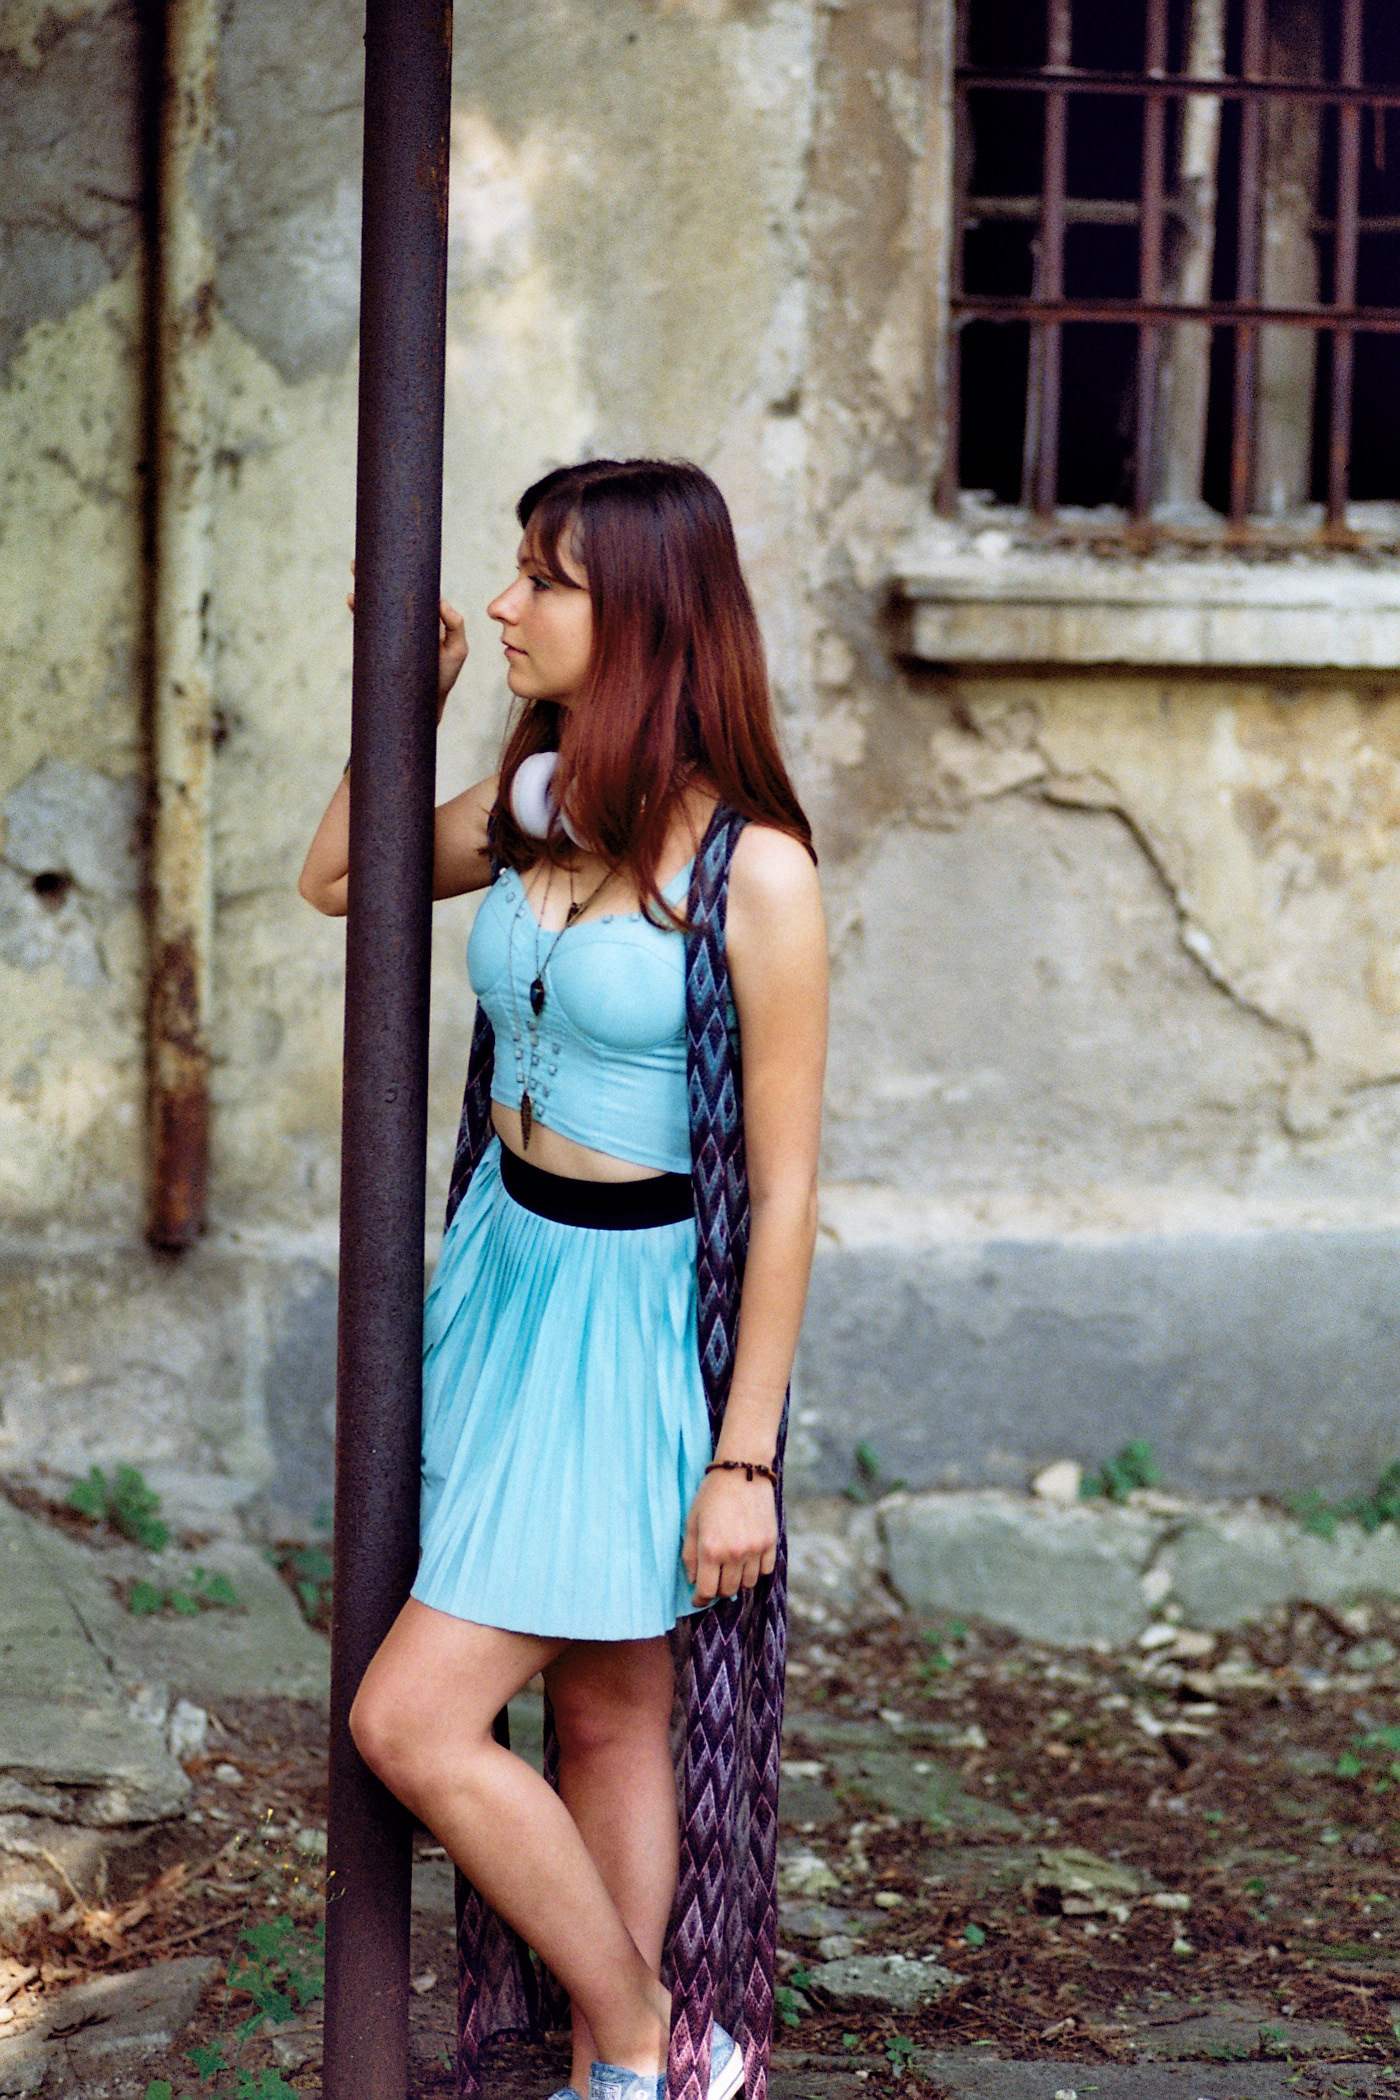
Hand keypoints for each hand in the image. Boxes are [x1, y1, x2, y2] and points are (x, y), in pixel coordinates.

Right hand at [347, 566, 468, 719]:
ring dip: (363, 588)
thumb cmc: (444, 676)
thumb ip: (455, 626)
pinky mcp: (380, 646)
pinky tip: (353, 600)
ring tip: (355, 570)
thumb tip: (441, 601)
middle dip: (373, 575)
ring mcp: (390, 633)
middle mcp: (403, 622)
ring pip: (374, 605)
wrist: (425, 704)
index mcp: (421, 618)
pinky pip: (366, 625)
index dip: (399, 574)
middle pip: (386, 593)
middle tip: (362, 560)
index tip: (391, 555)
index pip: (409, 591)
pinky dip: (360, 612)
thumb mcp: (457, 650)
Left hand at [682, 1468, 777, 1604]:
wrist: (742, 1472)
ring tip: (730, 1566)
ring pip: (747, 1583)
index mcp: (711, 1549)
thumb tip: (694, 1581)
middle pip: (728, 1590)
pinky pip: (764, 1571)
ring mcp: (755, 1549)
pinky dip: (755, 1570)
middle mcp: (734, 1553)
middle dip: (718, 1589)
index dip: (700, 1600)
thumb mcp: (691, 1522)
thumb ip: (689, 1555)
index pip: (707, 1591)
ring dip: (737, 1580)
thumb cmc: (711, 1495)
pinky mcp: (770, 1542)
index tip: (698, 1600)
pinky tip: (747, 1558)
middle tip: (713, 1578)